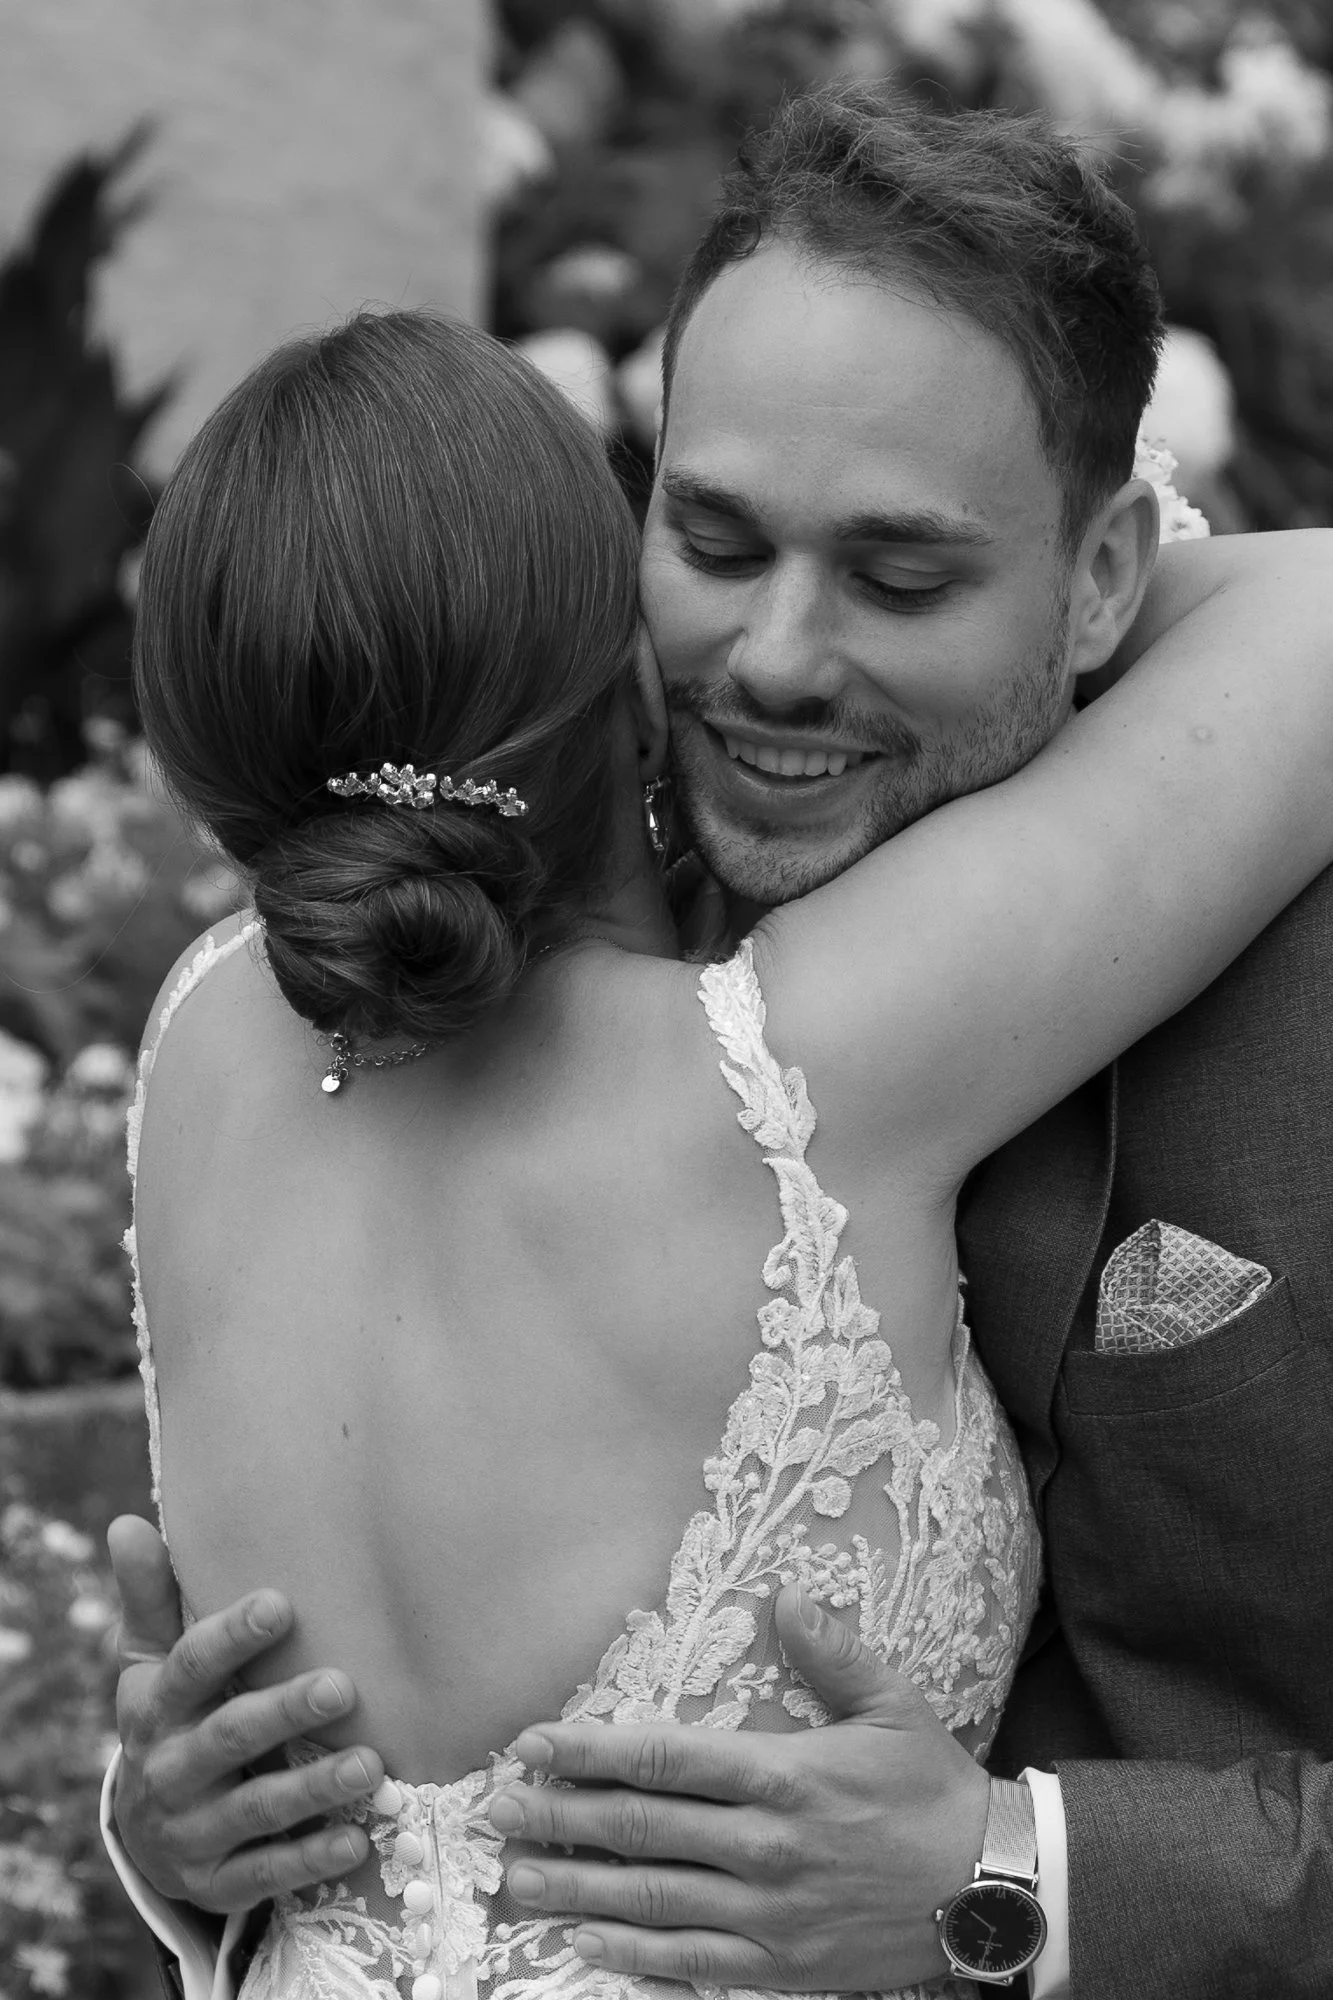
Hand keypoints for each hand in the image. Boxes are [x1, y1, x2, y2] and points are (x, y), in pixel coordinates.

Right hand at [108, 1514, 383, 1911]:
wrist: (149, 1831)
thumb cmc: (173, 1716)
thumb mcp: (151, 1661)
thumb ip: (152, 1595)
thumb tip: (129, 1520)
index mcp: (154, 1708)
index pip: (189, 1667)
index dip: (231, 1637)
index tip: (281, 1603)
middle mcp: (169, 1769)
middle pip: (228, 1736)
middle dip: (283, 1711)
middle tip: (342, 1685)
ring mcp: (191, 1831)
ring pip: (254, 1808)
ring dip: (312, 1788)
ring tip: (368, 1763)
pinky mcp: (216, 1881)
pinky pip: (265, 1873)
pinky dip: (309, 1860)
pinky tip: (356, 1841)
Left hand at [488, 1584, 988, 1992]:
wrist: (992, 1890)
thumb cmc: (935, 1792)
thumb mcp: (894, 1706)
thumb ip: (832, 1652)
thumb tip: (785, 1594)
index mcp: (783, 1777)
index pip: (664, 1758)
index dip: (590, 1751)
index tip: (532, 1744)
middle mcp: (763, 1848)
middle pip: (638, 1829)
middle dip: (557, 1818)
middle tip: (492, 1812)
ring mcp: (767, 1914)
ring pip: (650, 1899)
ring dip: (574, 1890)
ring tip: (514, 1879)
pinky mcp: (780, 1967)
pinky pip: (689, 1964)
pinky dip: (631, 1956)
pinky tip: (584, 1945)